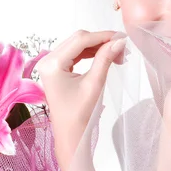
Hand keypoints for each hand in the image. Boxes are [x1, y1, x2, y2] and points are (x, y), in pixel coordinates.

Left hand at [37, 30, 126, 166]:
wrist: (70, 134)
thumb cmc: (79, 114)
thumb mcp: (94, 84)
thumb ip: (105, 59)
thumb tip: (119, 41)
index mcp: (52, 64)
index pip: (80, 40)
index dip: (103, 36)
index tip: (122, 38)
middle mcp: (47, 60)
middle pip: (78, 39)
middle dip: (101, 41)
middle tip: (122, 48)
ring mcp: (50, 64)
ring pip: (78, 45)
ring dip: (98, 47)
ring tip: (117, 55)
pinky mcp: (56, 68)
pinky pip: (75, 53)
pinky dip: (91, 53)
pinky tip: (105, 57)